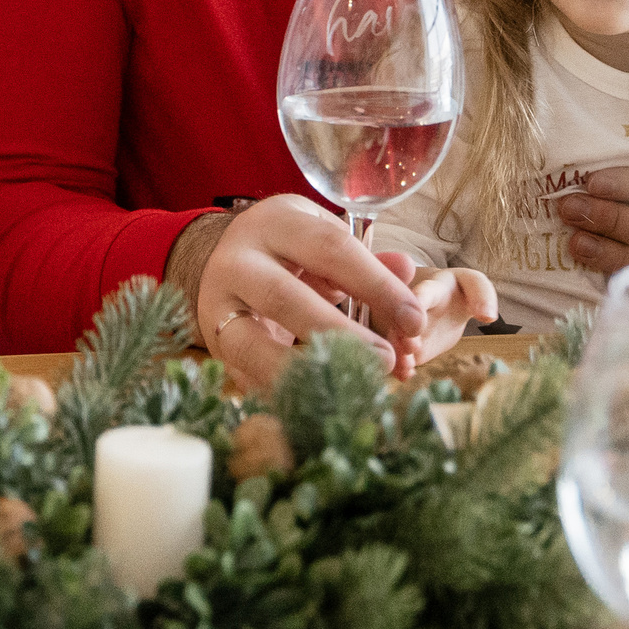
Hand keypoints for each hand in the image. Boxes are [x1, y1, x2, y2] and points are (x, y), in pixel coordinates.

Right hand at [185, 195, 428, 390]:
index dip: (376, 285)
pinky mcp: (214, 346)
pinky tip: (321, 404)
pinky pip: (247, 377)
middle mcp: (238, 261)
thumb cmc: (289, 250)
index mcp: (276, 224)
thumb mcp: (323, 240)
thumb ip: (367, 261)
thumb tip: (407, 272)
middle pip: (284, 297)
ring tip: (350, 388)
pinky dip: (285, 394)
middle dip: (338, 332)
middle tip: (385, 360)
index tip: (414, 320)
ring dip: (305, 371)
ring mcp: (217, 306)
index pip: (331, 249)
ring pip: (253, 345)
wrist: (223, 261)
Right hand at [405, 265, 499, 369]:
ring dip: (398, 351)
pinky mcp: (404, 347)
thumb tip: (489, 317)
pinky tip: (405, 374)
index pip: (422, 292)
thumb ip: (482, 295)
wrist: (443, 304)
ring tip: (405, 366)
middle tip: (410, 347)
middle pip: (401, 315)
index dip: (419, 302)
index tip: (420, 316)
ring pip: (395, 337)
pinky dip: (399, 364)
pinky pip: (398, 354)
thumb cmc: (458, 291)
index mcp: (428, 289)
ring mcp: (403, 327)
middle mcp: (408, 306)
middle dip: (402, 330)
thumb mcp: (472, 284)